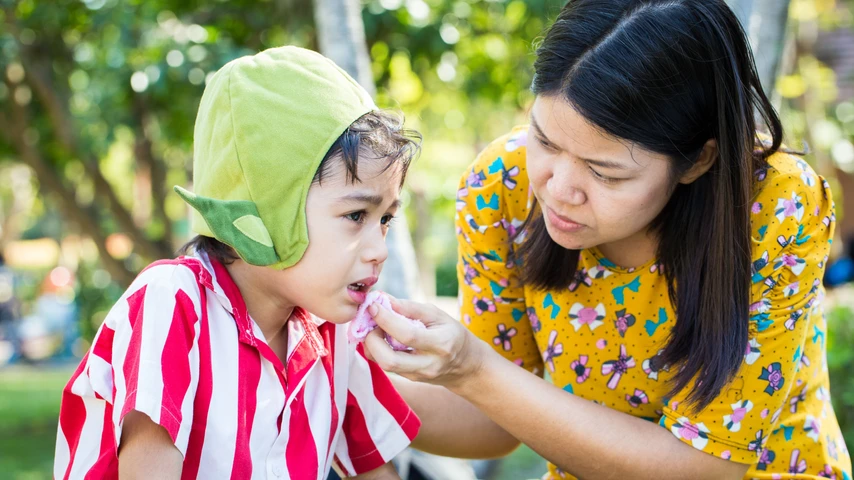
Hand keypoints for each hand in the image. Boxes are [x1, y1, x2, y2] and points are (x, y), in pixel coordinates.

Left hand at [363, 296, 487, 389]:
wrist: (466, 365)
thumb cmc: (451, 334)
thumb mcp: (438, 315)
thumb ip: (411, 308)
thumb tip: (384, 299)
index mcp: (441, 344)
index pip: (407, 335)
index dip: (386, 320)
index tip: (373, 305)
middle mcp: (428, 364)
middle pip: (389, 360)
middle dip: (372, 339)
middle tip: (371, 321)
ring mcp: (417, 375)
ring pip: (384, 365)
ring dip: (371, 344)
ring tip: (375, 327)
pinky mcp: (409, 379)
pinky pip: (385, 366)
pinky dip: (376, 350)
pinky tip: (380, 337)